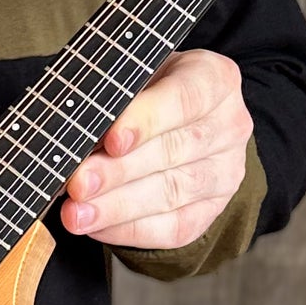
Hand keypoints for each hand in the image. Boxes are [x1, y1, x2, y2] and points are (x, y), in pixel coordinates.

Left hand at [60, 49, 252, 251]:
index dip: (147, 120)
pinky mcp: (212, 210)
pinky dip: (129, 229)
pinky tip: (95, 225)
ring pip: (171, 194)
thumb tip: (77, 131)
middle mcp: (229, 126)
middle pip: (172, 152)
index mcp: (215, 79)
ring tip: (76, 213)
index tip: (111, 140)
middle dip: (118, 171)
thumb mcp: (134, 75)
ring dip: (117, 207)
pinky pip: (173, 228)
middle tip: (77, 183)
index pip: (184, 99)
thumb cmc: (147, 89)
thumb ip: (113, 94)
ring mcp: (225, 172)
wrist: (177, 117)